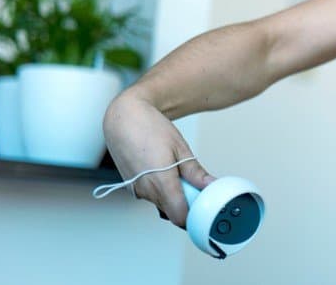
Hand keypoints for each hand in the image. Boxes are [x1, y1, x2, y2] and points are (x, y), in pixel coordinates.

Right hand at [102, 92, 215, 228]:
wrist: (124, 118)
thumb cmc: (150, 128)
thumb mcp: (181, 148)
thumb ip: (196, 173)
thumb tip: (211, 186)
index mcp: (160, 182)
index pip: (179, 217)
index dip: (194, 217)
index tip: (206, 209)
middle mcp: (145, 190)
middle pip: (172, 211)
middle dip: (187, 203)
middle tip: (196, 184)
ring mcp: (136, 190)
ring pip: (162, 203)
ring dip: (174, 196)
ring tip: (178, 171)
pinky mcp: (131, 187)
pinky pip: (152, 195)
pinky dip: (162, 190)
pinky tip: (166, 171)